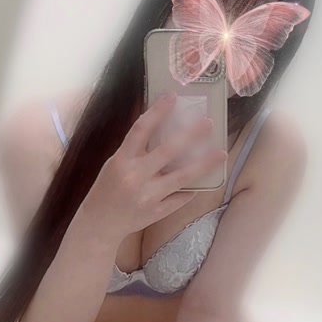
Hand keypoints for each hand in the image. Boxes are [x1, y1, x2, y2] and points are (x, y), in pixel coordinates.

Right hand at [86, 92, 225, 238]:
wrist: (99, 224)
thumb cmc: (108, 188)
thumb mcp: (116, 164)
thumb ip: (136, 150)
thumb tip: (164, 128)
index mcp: (122, 160)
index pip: (141, 130)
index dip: (157, 112)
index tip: (173, 97)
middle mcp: (135, 177)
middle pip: (168, 151)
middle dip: (191, 135)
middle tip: (208, 123)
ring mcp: (148, 196)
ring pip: (182, 177)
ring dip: (204, 164)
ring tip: (221, 154)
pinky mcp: (157, 212)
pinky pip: (181, 197)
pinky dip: (192, 188)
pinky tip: (203, 180)